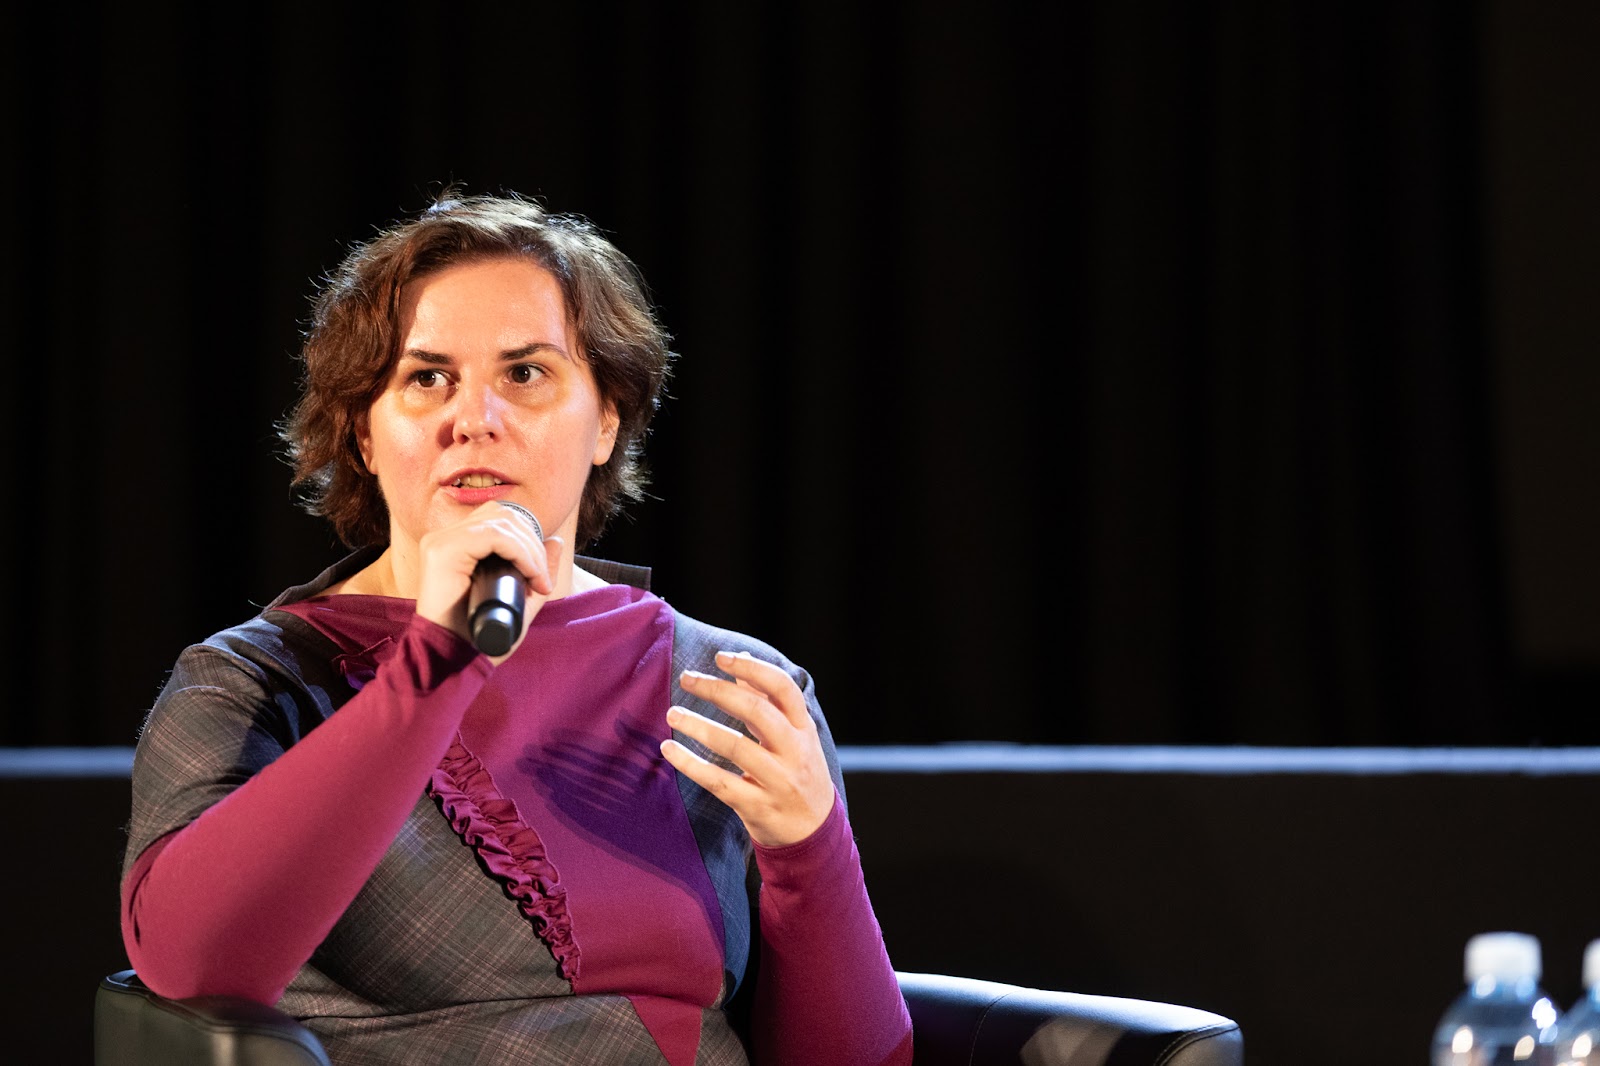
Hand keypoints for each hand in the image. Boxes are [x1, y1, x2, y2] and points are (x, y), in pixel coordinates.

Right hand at [413, 501, 562, 658]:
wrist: (452, 661)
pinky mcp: (441, 551)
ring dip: (530, 549)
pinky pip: (493, 536)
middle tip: (542, 579)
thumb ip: (536, 570)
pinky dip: (519, 552)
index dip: (529, 539)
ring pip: (501, 522)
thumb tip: (555, 541)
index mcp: (458, 545)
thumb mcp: (519, 600)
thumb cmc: (480, 636)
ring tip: (538, 580)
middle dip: (533, 543)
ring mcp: (440, 542)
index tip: (542, 577)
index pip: (500, 519)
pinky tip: (529, 574)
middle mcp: (446, 538)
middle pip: (503, 514)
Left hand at [661, 650, 835, 847]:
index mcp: (803, 729)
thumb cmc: (797, 771)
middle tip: (687, 679)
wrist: (813, 832)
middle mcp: (795, 752)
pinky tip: (669, 749)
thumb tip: (742, 657)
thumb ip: (766, 699)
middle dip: (718, 691)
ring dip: (699, 726)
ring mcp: (778, 781)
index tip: (720, 658)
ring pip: (735, 747)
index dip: (752, 669)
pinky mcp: (758, 807)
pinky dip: (691, 764)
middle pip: (757, 712)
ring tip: (673, 713)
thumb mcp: (792, 735)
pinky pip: (720, 782)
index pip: (783, 688)